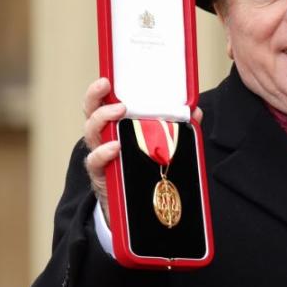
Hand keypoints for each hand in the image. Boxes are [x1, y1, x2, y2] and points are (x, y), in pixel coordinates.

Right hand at [81, 79, 203, 228]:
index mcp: (114, 126)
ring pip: (91, 134)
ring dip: (103, 120)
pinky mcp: (101, 176)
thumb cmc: (143, 168)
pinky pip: (96, 162)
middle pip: (91, 114)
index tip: (106, 80)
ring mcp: (99, 156)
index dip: (98, 91)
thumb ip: (175, 128)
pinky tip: (115, 147)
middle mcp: (102, 138)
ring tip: (119, 114)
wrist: (135, 206)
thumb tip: (195, 113)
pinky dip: (104, 153)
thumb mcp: (158, 146)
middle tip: (118, 99)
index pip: (100, 103)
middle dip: (97, 100)